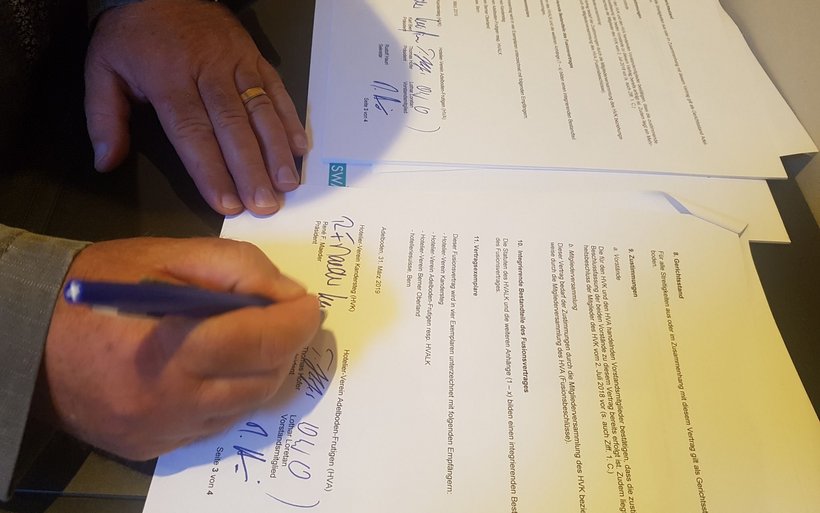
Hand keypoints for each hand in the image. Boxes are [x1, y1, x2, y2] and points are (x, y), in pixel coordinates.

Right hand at [40, 237, 320, 459]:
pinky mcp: (154, 447)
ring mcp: (162, 431)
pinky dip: (231, 394)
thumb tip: (290, 296)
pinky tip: (215, 367)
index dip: (299, 321)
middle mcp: (171, 401)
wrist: (30, 337)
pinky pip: (217, 423)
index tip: (311, 305)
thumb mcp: (171, 254)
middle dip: (285, 344)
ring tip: (247, 339)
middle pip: (265, 378)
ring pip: (246, 405)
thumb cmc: (100, 285)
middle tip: (282, 318)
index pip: (264, 341)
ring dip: (261, 370)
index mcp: (173, 347)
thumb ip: (240, 268)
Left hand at [85, 0, 307, 215]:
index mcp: (168, 79)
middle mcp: (207, 72)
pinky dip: (290, 119)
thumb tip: (106, 163)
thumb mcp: (102, 68)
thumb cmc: (133, 35)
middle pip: (233, 128)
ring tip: (286, 184)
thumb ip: (104, 118)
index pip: (192, 132)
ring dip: (276, 150)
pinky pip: (276, 90)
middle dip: (251, 170)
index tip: (226, 204)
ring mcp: (236, 63)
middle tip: (265, 205)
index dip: (211, 170)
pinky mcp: (254, 57)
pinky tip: (299, 147)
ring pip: (260, 111)